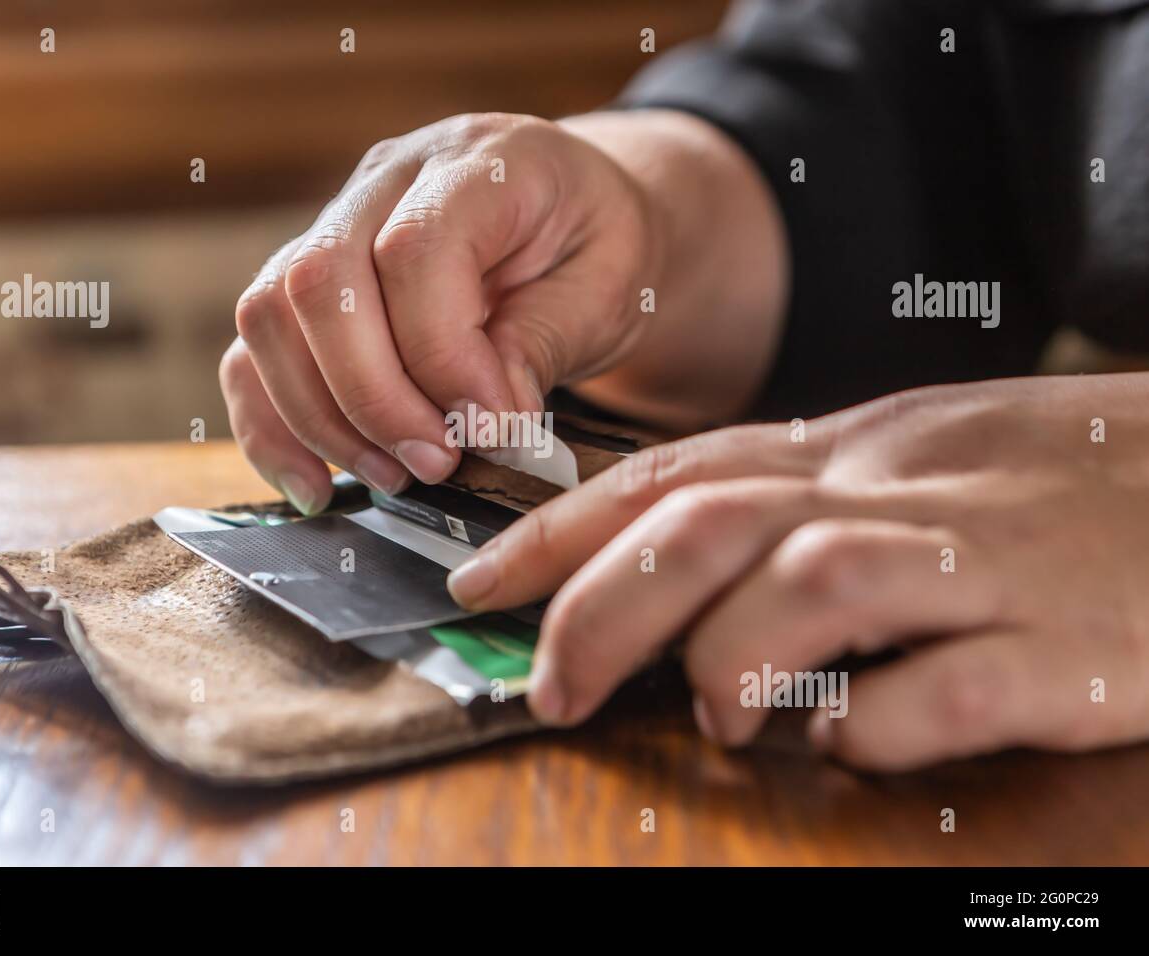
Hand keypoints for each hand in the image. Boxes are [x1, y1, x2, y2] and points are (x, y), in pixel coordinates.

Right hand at [220, 112, 656, 512]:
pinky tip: (317, 485)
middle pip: (320, 282)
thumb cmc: (598, 247)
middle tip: (435, 463)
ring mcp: (335, 223)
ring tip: (392, 475)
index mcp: (477, 163)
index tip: (490, 427)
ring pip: (270, 315)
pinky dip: (272, 426)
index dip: (442, 356)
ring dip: (320, 417)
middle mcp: (388, 179)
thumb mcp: (611, 286)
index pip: (414, 250)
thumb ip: (546, 342)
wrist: (577, 218)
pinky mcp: (307, 280)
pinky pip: (254, 350)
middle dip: (371, 398)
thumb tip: (482, 421)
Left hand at [447, 374, 1148, 770]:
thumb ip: (798, 510)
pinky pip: (942, 691)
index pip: (674, 470)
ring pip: (806, 586)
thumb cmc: (1060, 478)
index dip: (559, 525)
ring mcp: (985, 563)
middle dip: (601, 608)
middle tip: (552, 688)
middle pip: (709, 526)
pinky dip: (871, 727)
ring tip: (719, 717)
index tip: (478, 580)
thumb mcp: (915, 463)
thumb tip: (680, 588)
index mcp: (856, 446)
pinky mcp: (1066, 649)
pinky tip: (852, 739)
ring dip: (729, 662)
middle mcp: (901, 489)